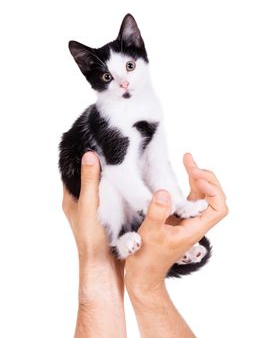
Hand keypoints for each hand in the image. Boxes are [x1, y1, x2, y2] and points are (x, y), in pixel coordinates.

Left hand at [62, 151, 123, 300]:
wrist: (104, 266)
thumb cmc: (92, 237)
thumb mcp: (89, 205)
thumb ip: (89, 181)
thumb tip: (88, 155)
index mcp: (70, 200)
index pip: (70, 174)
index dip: (77, 159)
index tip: (90, 145)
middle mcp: (81, 204)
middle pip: (86, 179)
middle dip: (96, 166)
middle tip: (109, 151)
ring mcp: (94, 210)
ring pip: (100, 188)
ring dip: (108, 178)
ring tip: (120, 162)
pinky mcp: (107, 216)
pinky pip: (110, 197)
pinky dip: (116, 189)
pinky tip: (127, 182)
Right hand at [125, 153, 228, 291]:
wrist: (144, 272)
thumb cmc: (148, 259)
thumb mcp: (150, 234)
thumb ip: (157, 213)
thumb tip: (164, 192)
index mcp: (194, 229)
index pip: (218, 208)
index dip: (213, 191)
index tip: (196, 178)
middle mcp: (194, 223)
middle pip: (212, 198)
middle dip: (205, 178)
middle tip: (189, 163)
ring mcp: (187, 220)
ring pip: (201, 196)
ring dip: (197, 178)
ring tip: (187, 161)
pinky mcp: (177, 218)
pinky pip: (188, 198)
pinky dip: (187, 184)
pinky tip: (181, 175)